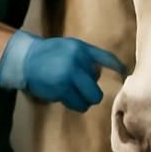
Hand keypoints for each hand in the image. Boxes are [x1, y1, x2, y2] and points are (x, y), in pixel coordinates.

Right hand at [0, 30, 127, 111]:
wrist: (26, 59)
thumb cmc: (50, 53)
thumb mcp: (70, 47)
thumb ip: (86, 57)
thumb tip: (100, 74)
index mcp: (81, 49)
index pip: (106, 58)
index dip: (118, 67)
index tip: (124, 74)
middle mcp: (76, 62)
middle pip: (96, 91)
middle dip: (92, 95)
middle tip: (85, 92)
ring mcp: (68, 77)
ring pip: (87, 101)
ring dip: (82, 101)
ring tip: (72, 94)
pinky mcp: (59, 90)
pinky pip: (74, 104)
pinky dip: (71, 102)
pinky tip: (62, 94)